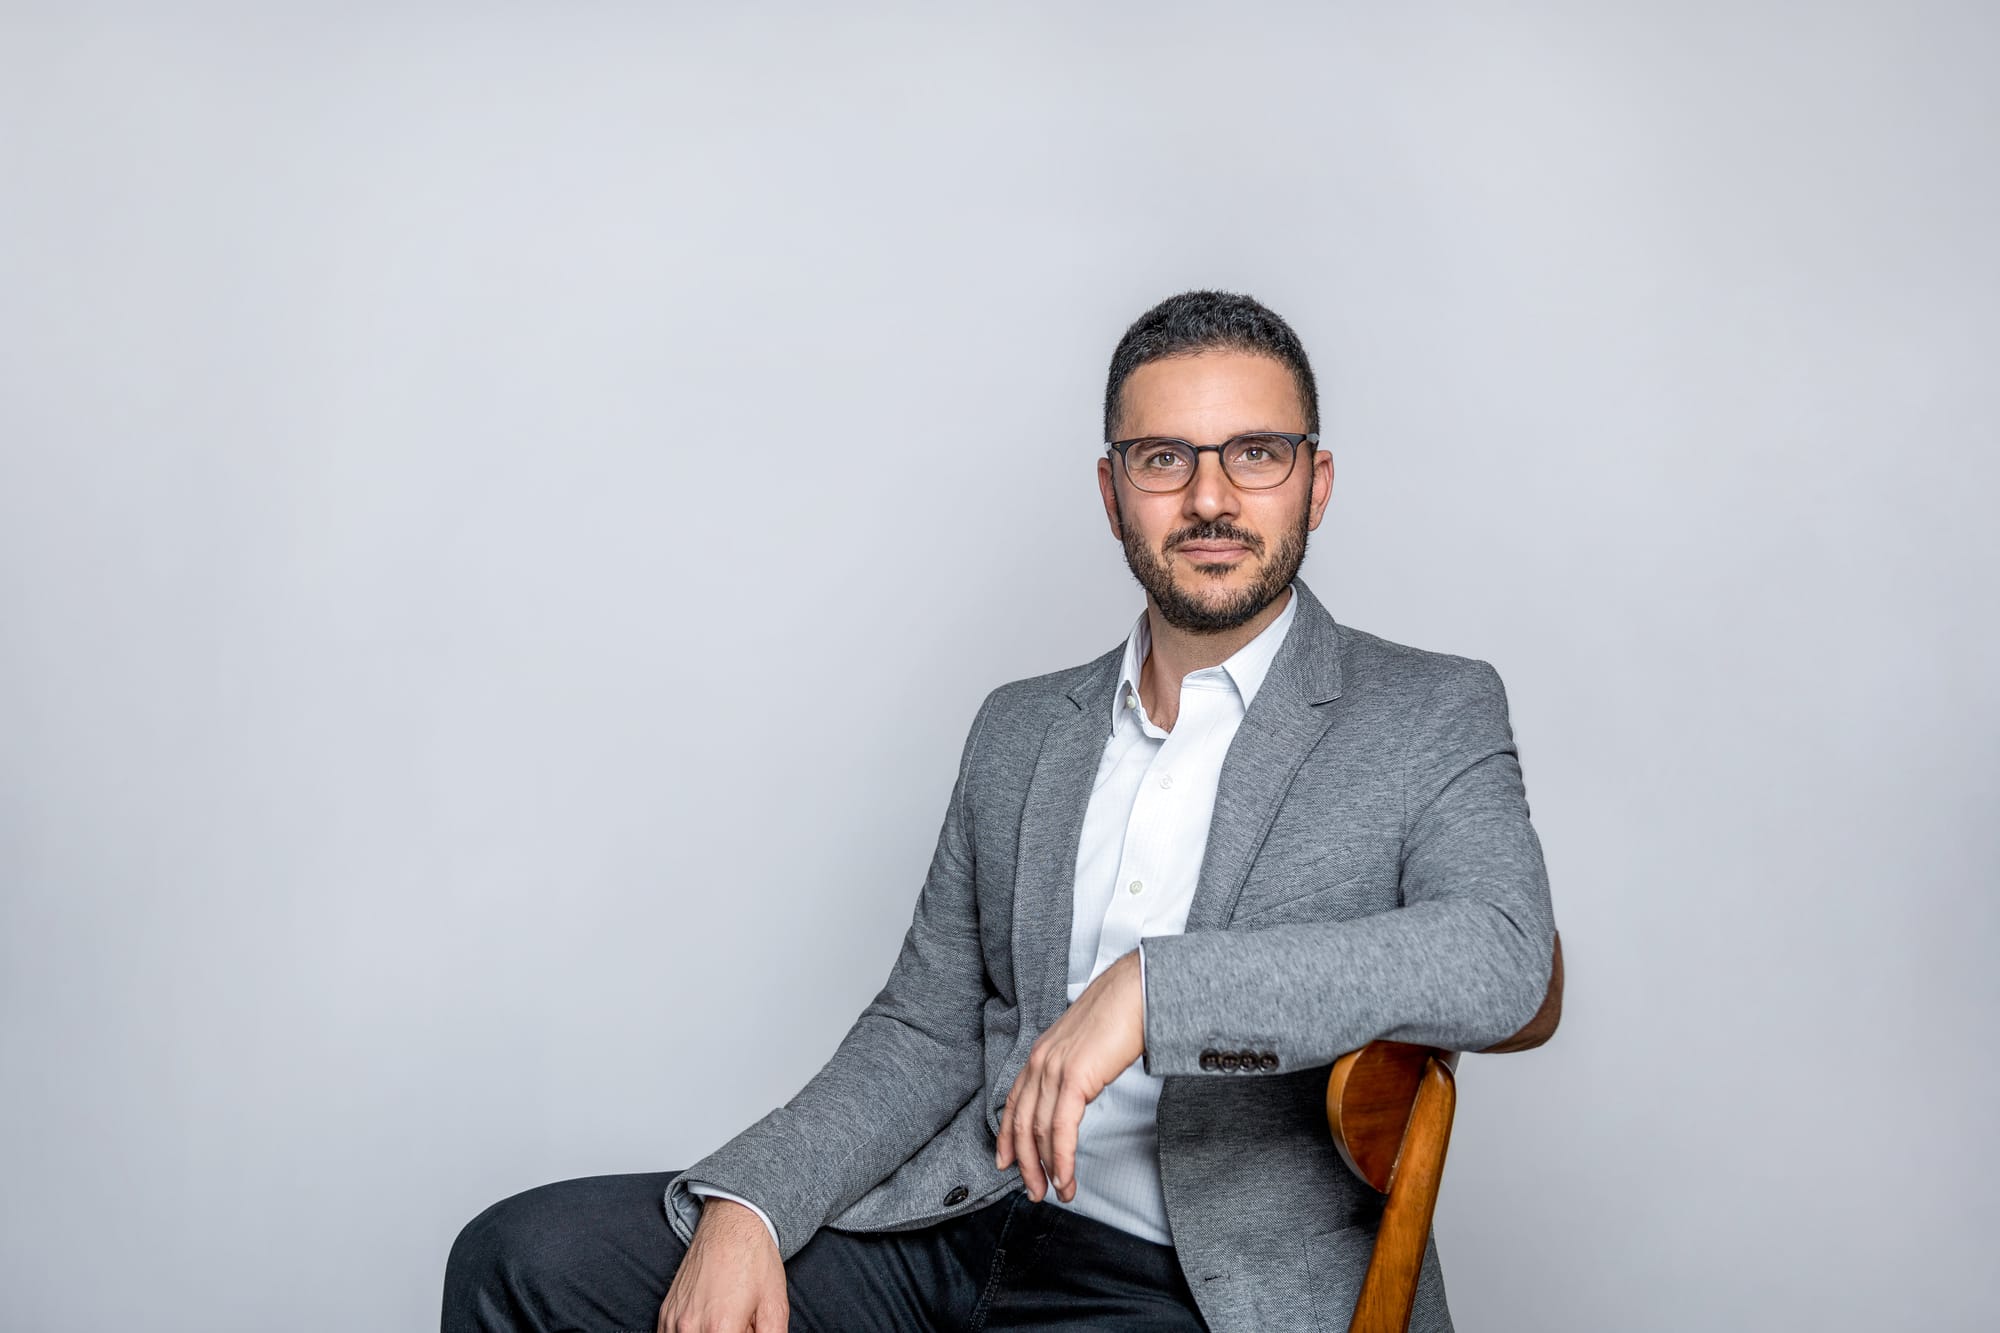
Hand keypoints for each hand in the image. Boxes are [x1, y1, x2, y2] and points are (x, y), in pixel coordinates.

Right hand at [656, 1197, 787, 1332]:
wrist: (732, 1223)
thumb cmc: (755, 1261)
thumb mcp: (775, 1305)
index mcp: (721, 1328)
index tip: (747, 1330)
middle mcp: (691, 1327)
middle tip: (741, 1325)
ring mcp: (673, 1321)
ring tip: (726, 1323)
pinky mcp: (665, 1314)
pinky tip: (709, 1324)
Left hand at [995, 948, 1145, 1203]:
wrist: (1137, 992)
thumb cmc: (1120, 1014)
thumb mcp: (1085, 1046)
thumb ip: (1073, 1069)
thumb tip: (1077, 1095)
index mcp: (1041, 1054)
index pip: (1013, 1103)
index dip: (1007, 1136)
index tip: (1005, 1162)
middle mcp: (1040, 1061)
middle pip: (1022, 1124)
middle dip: (1025, 1163)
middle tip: (1033, 1191)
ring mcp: (1054, 1069)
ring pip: (1040, 1132)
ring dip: (1047, 1169)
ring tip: (1058, 1192)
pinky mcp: (1074, 1078)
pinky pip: (1062, 1129)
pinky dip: (1062, 1158)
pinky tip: (1066, 1177)